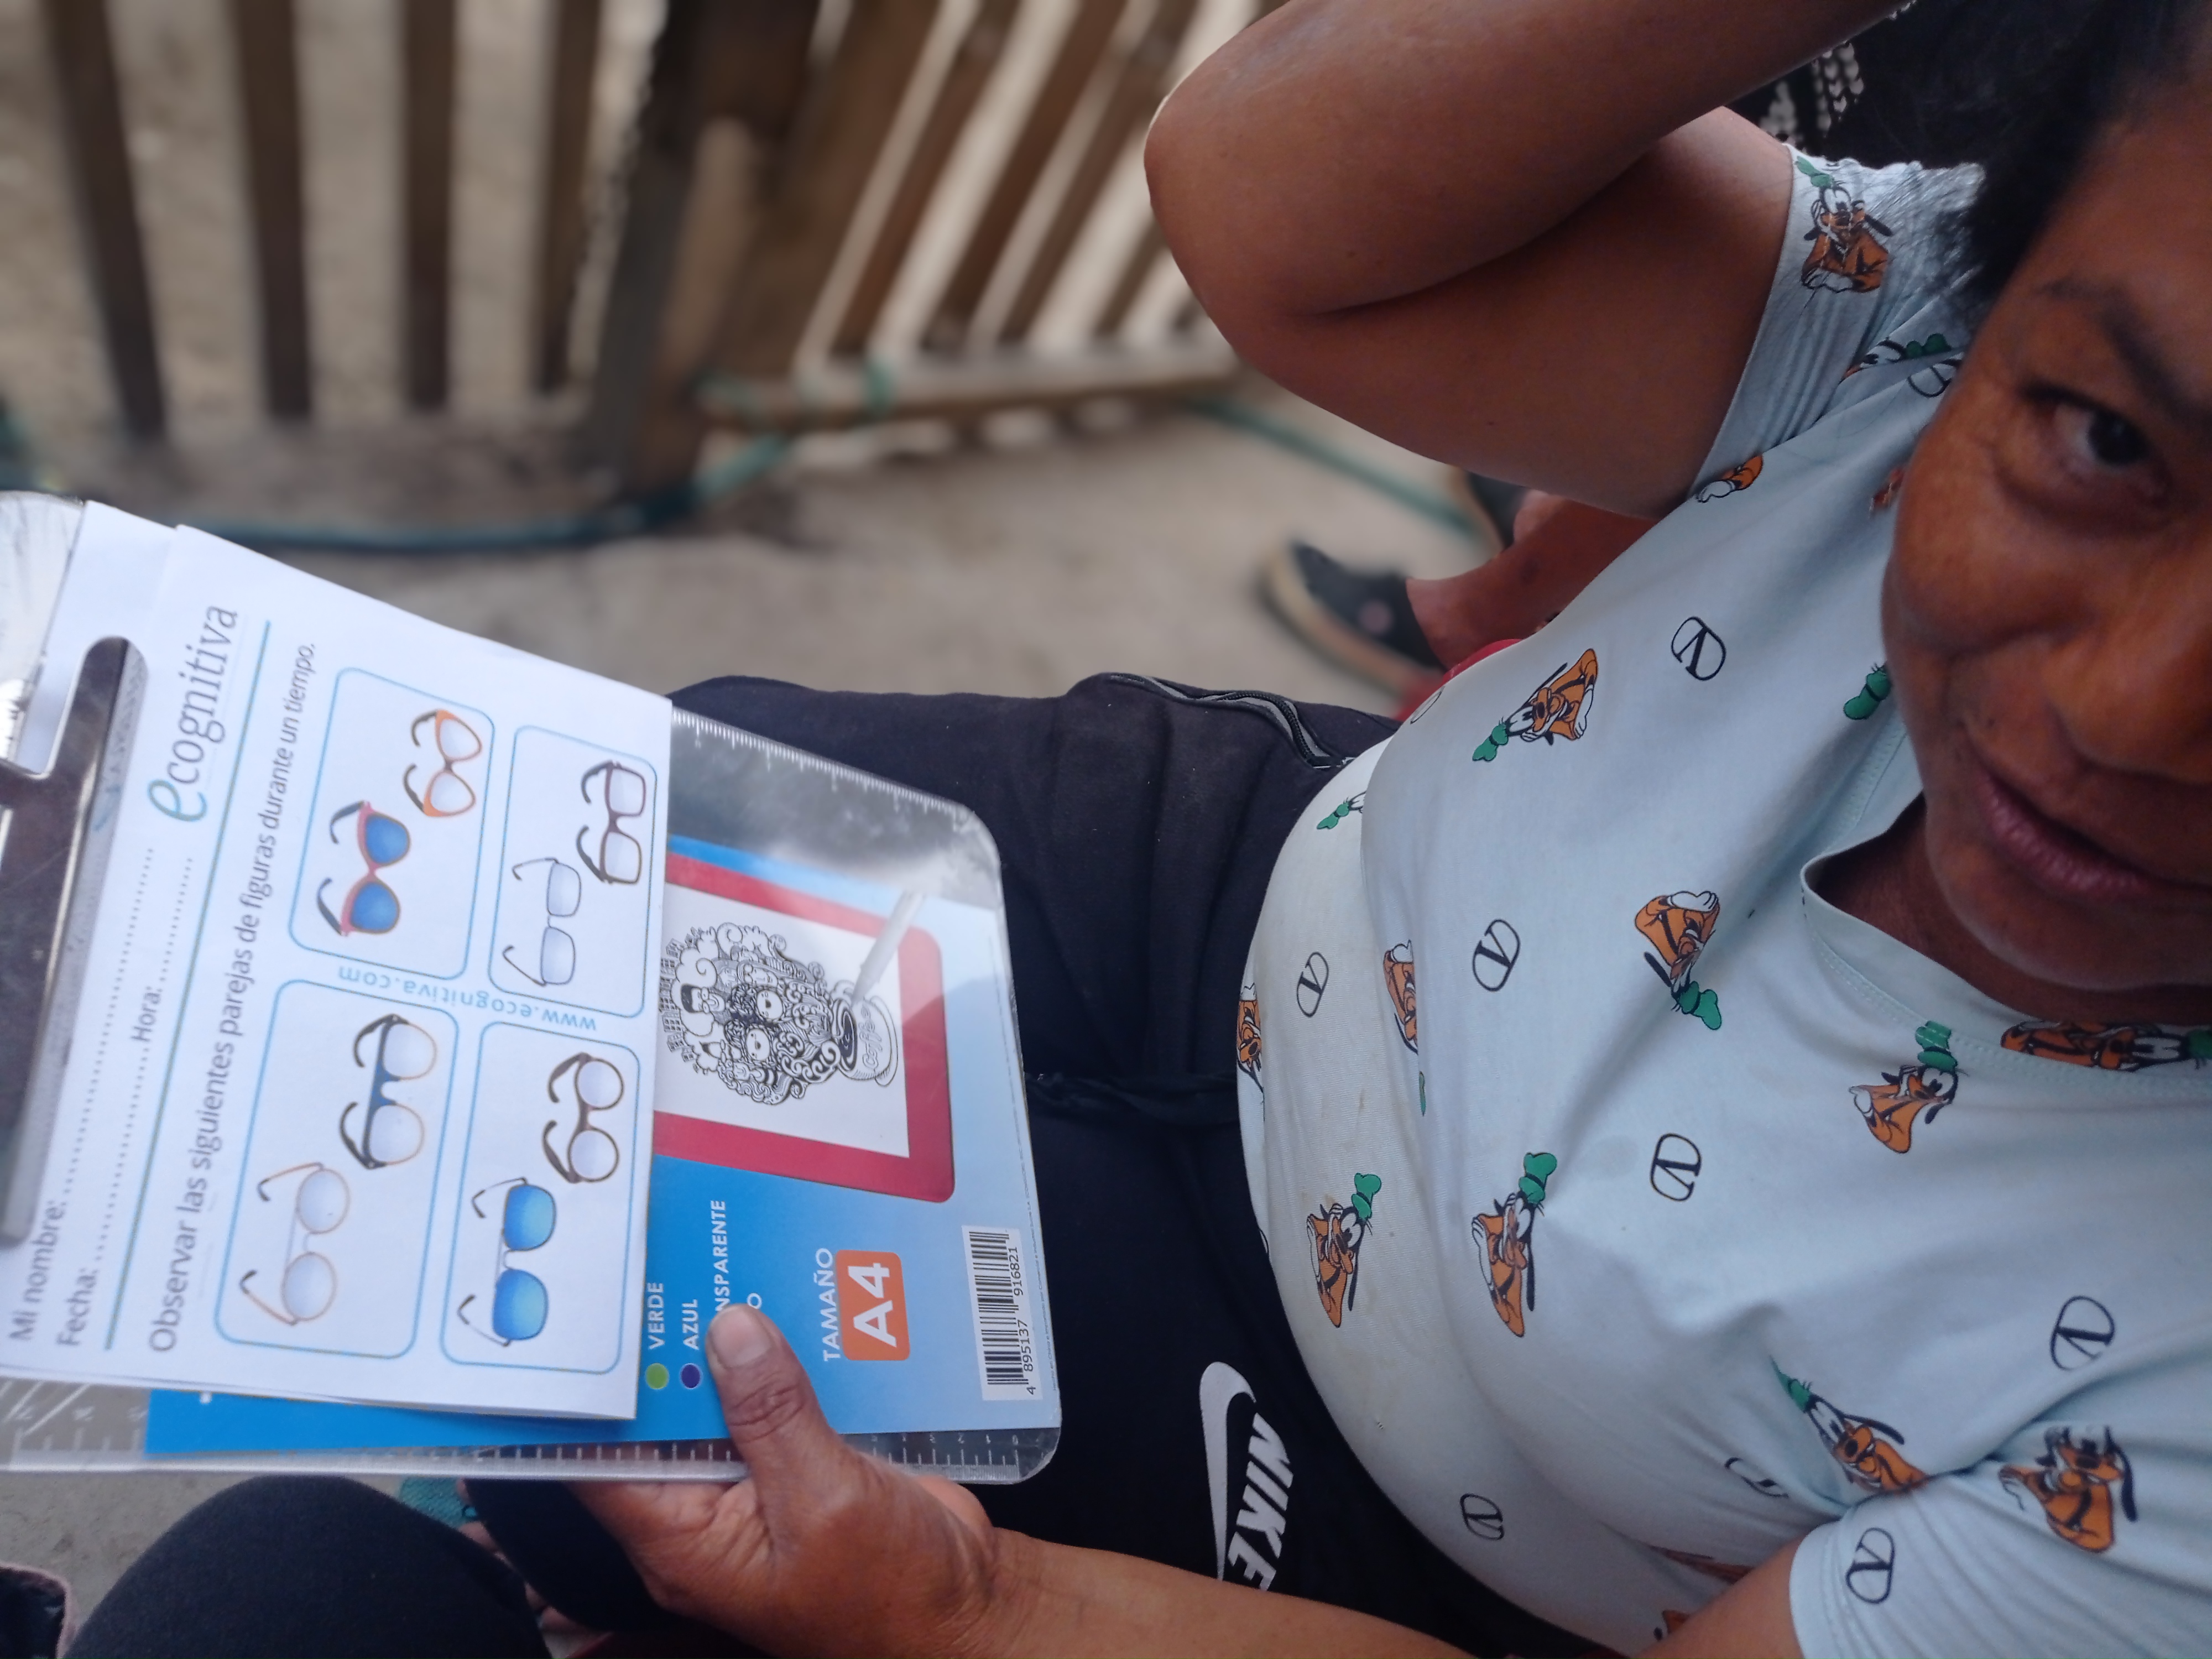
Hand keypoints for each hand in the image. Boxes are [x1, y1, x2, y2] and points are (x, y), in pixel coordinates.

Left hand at [579, 1305, 1007, 1658]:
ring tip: (736, 1263)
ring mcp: (758, 1483)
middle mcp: (708, 1511)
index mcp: (685, 1540)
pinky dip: (792, 1358)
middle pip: (665, 1417)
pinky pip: (782, 1400)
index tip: (591, 1318)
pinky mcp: (804, 1461)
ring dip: (739, 1342)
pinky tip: (802, 1304)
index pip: (602, 1460)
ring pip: (727, 1399)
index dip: (590, 1394)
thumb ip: (775, 1416)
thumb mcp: (826, 1503)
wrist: (965, 1610)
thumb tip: (729, 1331)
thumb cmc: (891, 1593)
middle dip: (670, 1346)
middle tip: (671, 1263)